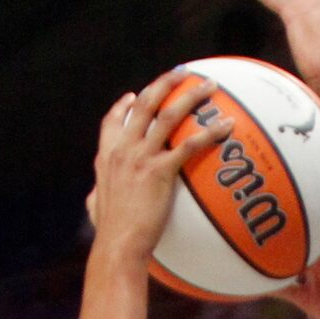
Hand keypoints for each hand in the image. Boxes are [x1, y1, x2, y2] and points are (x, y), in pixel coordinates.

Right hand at [85, 73, 231, 262]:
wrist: (117, 244)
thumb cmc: (109, 234)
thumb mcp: (95, 208)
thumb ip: (96, 196)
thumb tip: (93, 198)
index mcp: (106, 157)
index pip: (113, 121)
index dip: (125, 106)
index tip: (135, 96)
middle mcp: (123, 149)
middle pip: (145, 104)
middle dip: (165, 84)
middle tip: (182, 74)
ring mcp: (141, 157)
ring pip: (168, 115)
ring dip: (191, 95)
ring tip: (209, 86)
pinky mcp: (159, 171)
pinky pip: (189, 144)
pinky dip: (209, 132)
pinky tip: (226, 126)